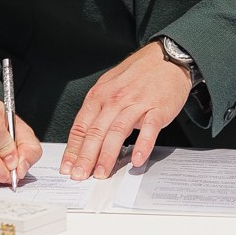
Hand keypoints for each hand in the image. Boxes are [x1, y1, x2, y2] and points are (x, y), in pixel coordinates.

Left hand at [62, 42, 192, 179]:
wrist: (167, 57)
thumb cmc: (139, 74)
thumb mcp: (110, 86)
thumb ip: (98, 110)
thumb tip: (84, 138)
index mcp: (100, 95)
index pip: (81, 126)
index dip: (73, 149)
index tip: (68, 167)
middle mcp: (115, 99)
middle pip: (96, 132)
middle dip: (86, 157)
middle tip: (80, 176)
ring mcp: (137, 104)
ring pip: (118, 132)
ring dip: (108, 155)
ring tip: (102, 173)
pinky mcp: (158, 109)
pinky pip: (149, 129)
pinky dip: (142, 145)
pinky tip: (136, 159)